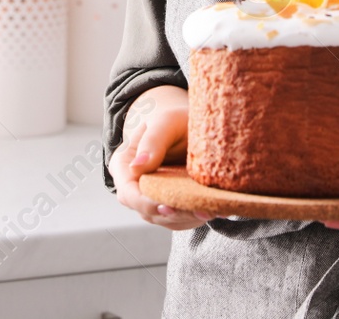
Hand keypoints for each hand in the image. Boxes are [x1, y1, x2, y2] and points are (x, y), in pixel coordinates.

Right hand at [109, 85, 215, 230]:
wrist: (187, 124)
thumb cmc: (174, 119)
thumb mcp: (165, 122)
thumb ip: (152, 141)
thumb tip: (136, 167)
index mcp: (124, 164)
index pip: (128, 193)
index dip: (146, 204)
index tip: (168, 207)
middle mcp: (134, 184)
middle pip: (147, 211)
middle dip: (175, 214)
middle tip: (202, 211)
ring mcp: (151, 196)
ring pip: (165, 219)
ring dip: (188, 218)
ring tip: (212, 210)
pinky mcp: (169, 203)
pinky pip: (179, 218)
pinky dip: (195, 216)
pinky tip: (213, 209)